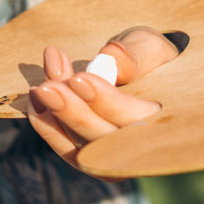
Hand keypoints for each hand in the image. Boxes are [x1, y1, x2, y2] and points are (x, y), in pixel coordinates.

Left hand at [25, 26, 177, 182]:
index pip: (134, 120)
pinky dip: (48, 127)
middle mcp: (142, 149)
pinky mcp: (89, 155)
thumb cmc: (149, 56)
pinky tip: (35, 100)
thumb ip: (136, 54)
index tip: (80, 78)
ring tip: (39, 86)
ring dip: (55, 118)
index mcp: (168, 121)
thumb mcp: (150, 46)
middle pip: (103, 140)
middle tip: (46, 87)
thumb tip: (112, 58)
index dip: (105, 101)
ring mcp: (112, 157)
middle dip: (73, 112)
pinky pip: (67, 149)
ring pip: (80, 147)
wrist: (139, 70)